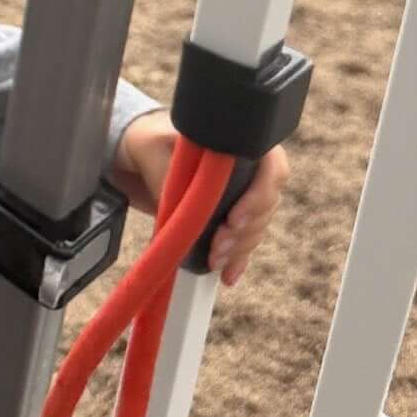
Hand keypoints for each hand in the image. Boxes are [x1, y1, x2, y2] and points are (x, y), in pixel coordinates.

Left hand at [111, 109, 290, 288]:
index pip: (273, 168)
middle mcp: (251, 169)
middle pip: (267, 206)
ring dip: (239, 248)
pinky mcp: (233, 218)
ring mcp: (245, 196)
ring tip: (214, 259)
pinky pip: (244, 242)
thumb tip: (199, 191)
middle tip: (218, 245)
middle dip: (244, 231)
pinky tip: (227, 274)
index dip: (259, 196)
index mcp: (241, 143)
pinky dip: (237, 260)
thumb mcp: (159, 145)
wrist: (143, 156)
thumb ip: (180, 164)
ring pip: (257, 227)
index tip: (234, 218)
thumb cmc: (152, 142)